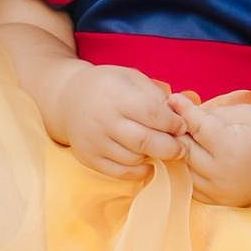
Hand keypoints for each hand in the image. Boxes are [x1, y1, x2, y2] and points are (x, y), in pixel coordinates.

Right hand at [53, 61, 189, 175]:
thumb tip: (180, 114)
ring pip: (134, 159)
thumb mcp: (130, 78)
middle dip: (170, 148)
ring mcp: (94, 141)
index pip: (151, 113)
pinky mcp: (89, 158)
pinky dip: (138, 171)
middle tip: (181, 149)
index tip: (182, 127)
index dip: (172, 123)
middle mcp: (103, 120)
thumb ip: (155, 94)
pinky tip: (146, 161)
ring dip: (153, 157)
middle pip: (144, 141)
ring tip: (159, 149)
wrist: (68, 99)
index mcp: (116, 95)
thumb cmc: (107, 86)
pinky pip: (120, 173)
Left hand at [182, 94, 250, 205]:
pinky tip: (200, 159)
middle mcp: (223, 174)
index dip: (183, 111)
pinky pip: (195, 187)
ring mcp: (222, 192)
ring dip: (186, 153)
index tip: (173, 99)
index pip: (196, 127)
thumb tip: (185, 112)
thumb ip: (214, 113)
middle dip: (181, 132)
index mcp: (230, 148)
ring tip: (190, 138)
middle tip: (178, 119)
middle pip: (187, 149)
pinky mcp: (224, 202)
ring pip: (187, 169)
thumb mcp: (245, 113)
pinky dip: (193, 172)